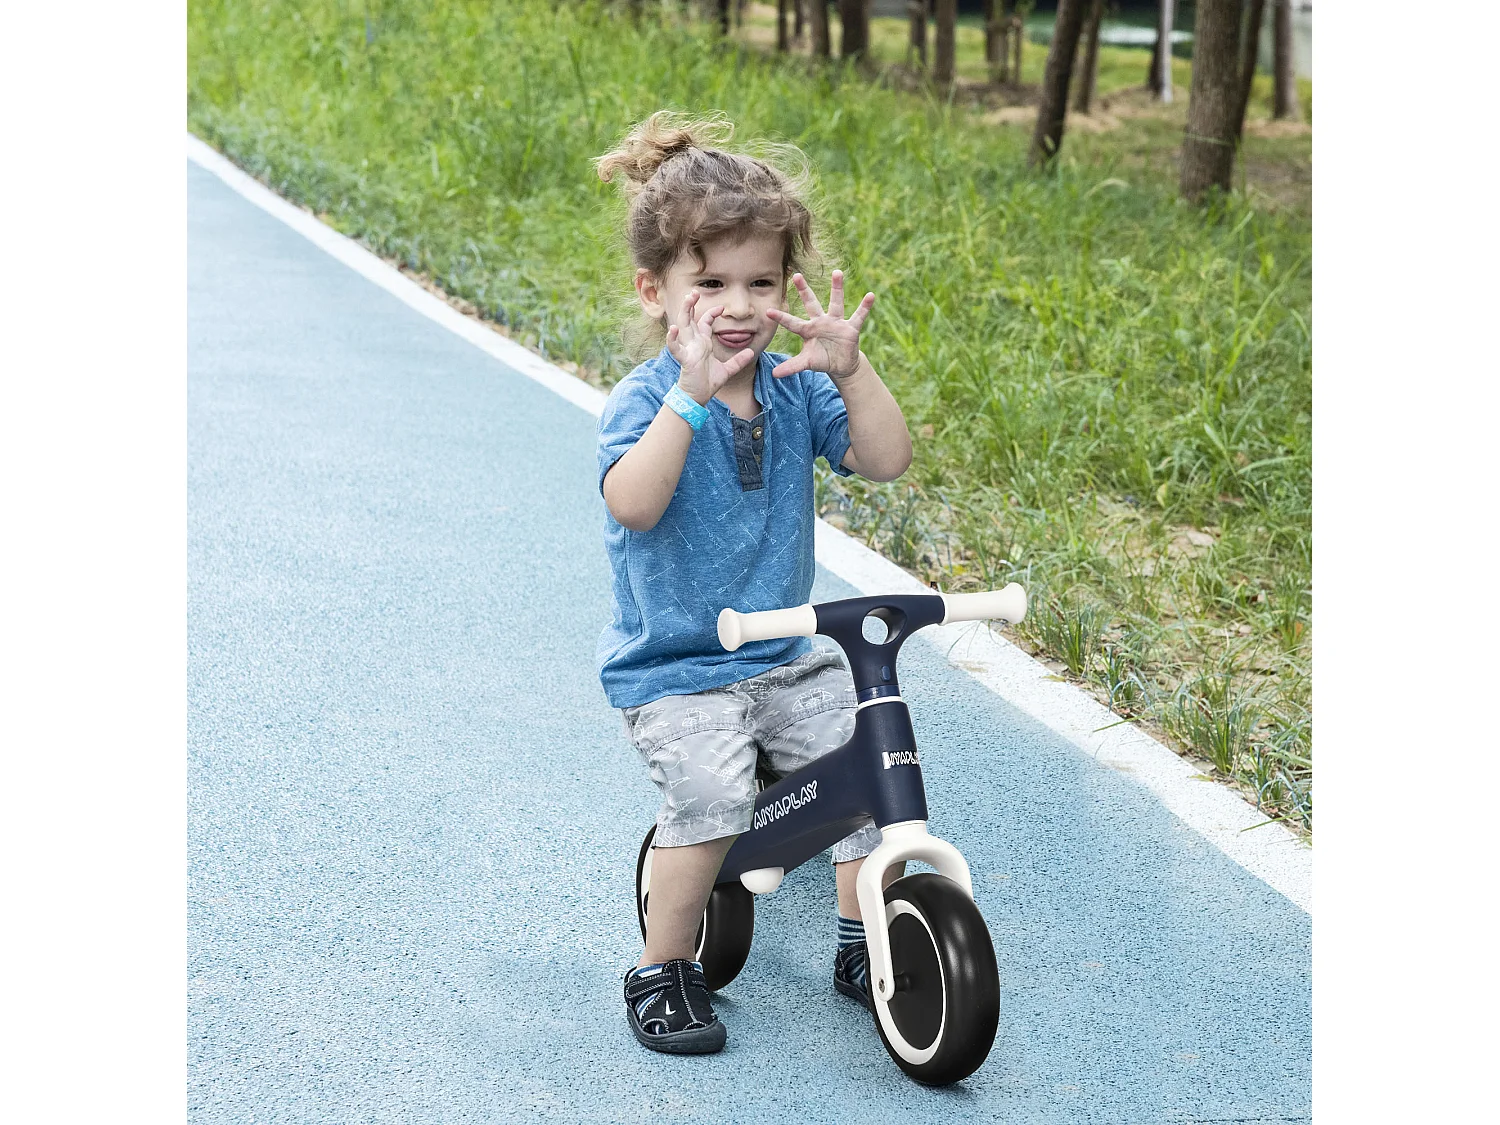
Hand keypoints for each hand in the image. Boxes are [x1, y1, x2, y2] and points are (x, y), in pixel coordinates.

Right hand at [666, 290, 755, 404]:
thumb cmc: (708, 383)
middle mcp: (694, 343)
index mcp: (702, 343)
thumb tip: (750, 352)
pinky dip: (672, 339)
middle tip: (695, 292)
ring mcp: (688, 350)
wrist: (698, 397)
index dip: (711, 312)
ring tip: (688, 300)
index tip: (721, 307)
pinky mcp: (685, 360)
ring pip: (682, 326)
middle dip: (691, 305)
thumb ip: (738, 361)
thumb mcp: (727, 370)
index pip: (704, 322)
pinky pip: (676, 348)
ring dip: (684, 312)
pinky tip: (672, 329)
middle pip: (690, 319)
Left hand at [765, 270, 874, 380]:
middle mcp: (821, 322)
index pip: (792, 323)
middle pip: (811, 303)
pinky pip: (859, 315)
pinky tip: (870, 296)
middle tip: (796, 275)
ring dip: (837, 288)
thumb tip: (774, 375)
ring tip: (837, 272)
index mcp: (808, 330)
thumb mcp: (806, 363)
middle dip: (804, 290)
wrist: (841, 365)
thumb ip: (791, 366)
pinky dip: (865, 307)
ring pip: (836, 303)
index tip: (768, 311)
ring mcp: (836, 323)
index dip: (781, 318)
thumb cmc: (821, 360)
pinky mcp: (850, 328)